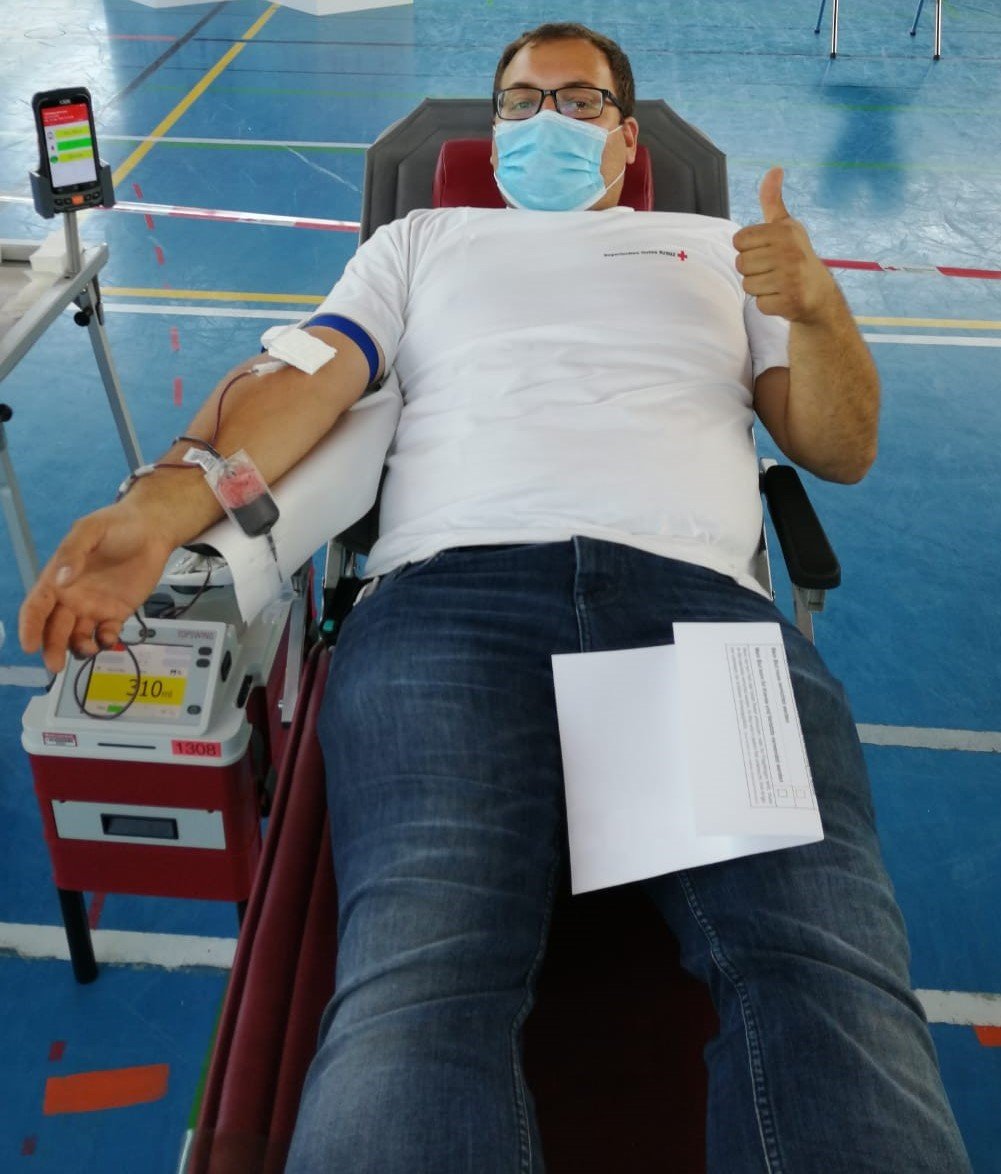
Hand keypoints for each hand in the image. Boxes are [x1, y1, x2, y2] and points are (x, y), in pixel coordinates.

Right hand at [18, 502, 174, 673]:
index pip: (37, 607)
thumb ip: (73, 552)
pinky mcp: (117, 612)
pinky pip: (106, 634)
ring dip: (78, 648)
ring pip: (78, 636)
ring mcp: (95, 607)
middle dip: (52, 647)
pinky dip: (105, 641)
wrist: (152, 529)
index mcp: (58, 578)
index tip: (29, 646)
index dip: (30, 627)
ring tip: (88, 650)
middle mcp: (72, 597)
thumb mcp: (90, 530)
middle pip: (55, 628)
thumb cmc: (116, 526)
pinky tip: (109, 638)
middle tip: (55, 666)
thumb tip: (61, 580)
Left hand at [732, 168, 836, 323]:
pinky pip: (759, 304)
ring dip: (759, 287)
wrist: (819, 293)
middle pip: (740, 263)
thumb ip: (772, 200)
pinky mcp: (790, 302)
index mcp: (784, 231)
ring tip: (778, 283)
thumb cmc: (795, 255)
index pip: (739, 240)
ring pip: (747, 285)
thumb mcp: (785, 226)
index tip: (766, 251)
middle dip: (752, 270)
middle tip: (773, 270)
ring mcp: (791, 278)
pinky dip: (768, 304)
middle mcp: (789, 252)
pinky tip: (783, 296)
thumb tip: (774, 168)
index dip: (748, 248)